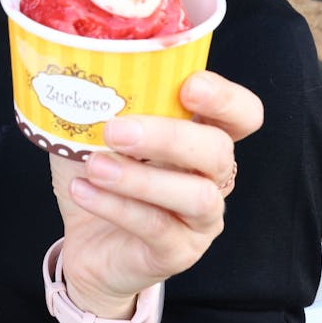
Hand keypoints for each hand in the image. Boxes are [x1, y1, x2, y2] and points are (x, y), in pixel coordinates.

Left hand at [49, 70, 262, 316]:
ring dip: (141, 178)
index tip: (189, 86)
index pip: (242, 114)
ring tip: (95, 167)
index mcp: (202, 136)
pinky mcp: (179, 252)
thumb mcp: (97, 133)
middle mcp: (213, 177)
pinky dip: (117, 206)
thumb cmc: (99, 176)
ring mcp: (201, 218)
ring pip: (196, 195)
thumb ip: (101, 103)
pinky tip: (82, 190)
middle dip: (169, 136)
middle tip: (116, 130)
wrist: (86, 244)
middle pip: (218, 150)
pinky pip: (157, 227)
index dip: (226, 99)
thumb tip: (79, 70)